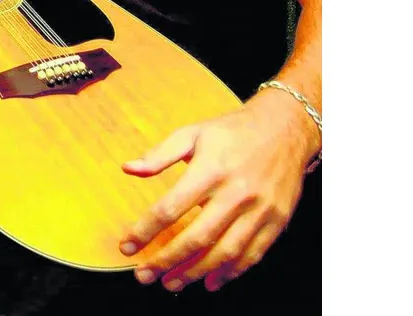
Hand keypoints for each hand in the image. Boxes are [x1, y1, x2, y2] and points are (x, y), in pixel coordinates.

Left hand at [119, 92, 316, 291]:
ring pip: (225, 252)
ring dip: (195, 272)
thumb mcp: (192, 134)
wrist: (285, 129)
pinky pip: (252, 254)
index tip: (127, 246)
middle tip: (145, 276)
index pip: (170, 208)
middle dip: (167, 261)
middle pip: (197, 237)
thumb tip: (128, 169)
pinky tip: (211, 281)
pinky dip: (231, 273)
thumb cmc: (232, 132)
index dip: (145, 231)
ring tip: (172, 283)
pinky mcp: (276, 221)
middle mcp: (236, 193)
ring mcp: (259, 210)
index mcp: (210, 170)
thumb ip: (159, 155)